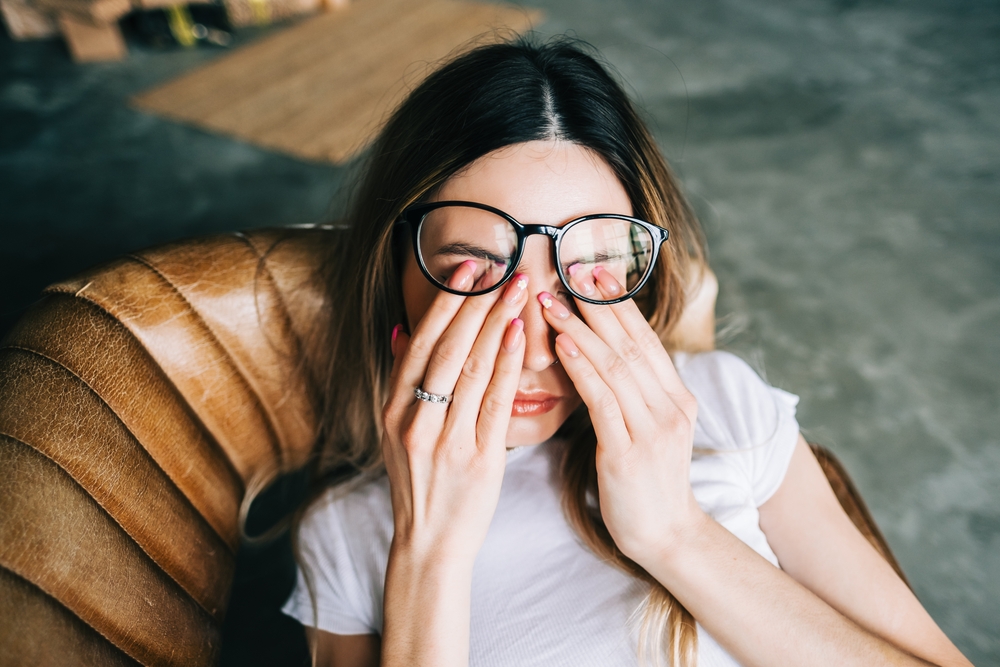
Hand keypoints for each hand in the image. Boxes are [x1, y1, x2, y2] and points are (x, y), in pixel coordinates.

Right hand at [382, 261, 527, 564]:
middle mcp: (414, 420)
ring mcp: (444, 439)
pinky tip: (519, 335)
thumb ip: (400, 381)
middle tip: (501, 266)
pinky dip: (505, 364)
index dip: (445, 302)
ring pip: (470, 368)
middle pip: (446, 348)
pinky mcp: (477, 458)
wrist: (429, 542)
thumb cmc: (420, 482)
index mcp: (393, 409)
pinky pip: (493, 401)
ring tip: (518, 288)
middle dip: (475, 302)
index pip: (419, 343)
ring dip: (496, 322)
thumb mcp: (396, 431)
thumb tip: (400, 330)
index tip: (467, 267)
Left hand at [538, 266, 704, 566]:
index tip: (594, 272)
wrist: (665, 535)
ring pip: (615, 365)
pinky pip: (602, 399)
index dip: (619, 304)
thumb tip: (603, 354)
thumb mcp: (648, 429)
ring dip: (581, 328)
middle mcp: (671, 406)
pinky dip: (581, 367)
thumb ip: (634, 393)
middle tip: (570, 270)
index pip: (645, 339)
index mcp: (677, 397)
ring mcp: (653, 428)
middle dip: (599, 304)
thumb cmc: (645, 481)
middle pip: (631, 343)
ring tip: (551, 301)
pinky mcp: (629, 452)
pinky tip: (561, 344)